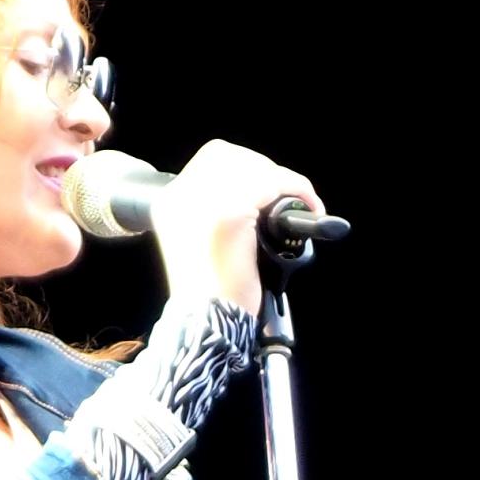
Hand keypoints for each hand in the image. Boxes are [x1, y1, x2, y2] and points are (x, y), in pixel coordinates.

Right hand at [150, 138, 322, 314]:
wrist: (207, 324)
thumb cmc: (212, 293)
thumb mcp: (200, 242)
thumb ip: (215, 211)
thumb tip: (260, 191)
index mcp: (170, 204)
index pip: (210, 160)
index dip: (243, 166)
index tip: (264, 187)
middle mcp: (181, 197)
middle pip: (229, 156)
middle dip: (264, 170)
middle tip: (285, 197)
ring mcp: (203, 203)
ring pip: (253, 167)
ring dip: (284, 181)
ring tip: (300, 202)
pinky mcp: (229, 214)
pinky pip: (273, 184)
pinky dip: (298, 190)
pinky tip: (309, 207)